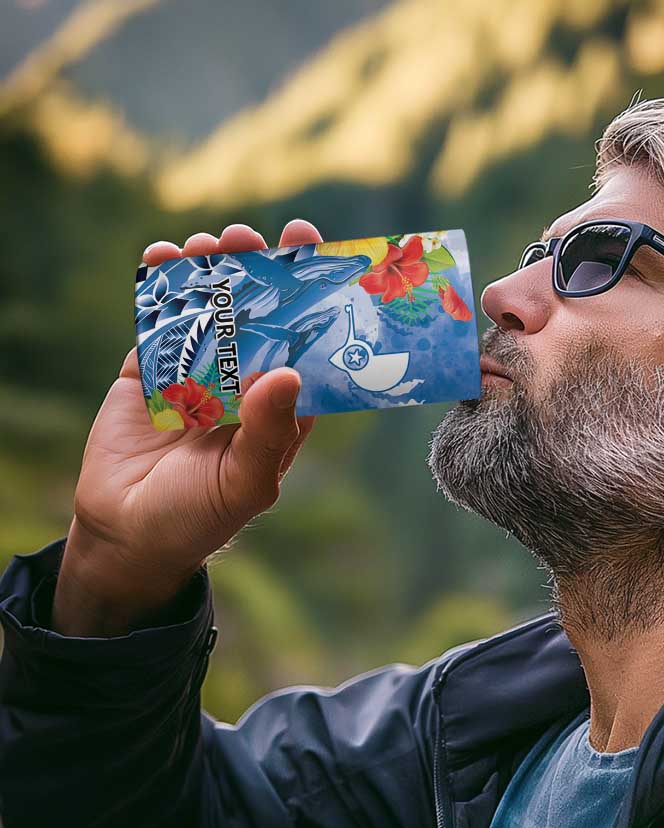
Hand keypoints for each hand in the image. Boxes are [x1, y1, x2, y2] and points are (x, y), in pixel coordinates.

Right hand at [52, 220, 322, 636]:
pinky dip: (159, 288)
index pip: (303, 345)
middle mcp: (243, 383)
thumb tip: (288, 373)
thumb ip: (268, 431)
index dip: (311, 302)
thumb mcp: (245, 482)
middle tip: (252, 237)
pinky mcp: (150, 370)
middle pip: (257, 316)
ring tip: (208, 243)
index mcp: (279, 408)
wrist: (127, 534)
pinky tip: (161, 258)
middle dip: (257, 273)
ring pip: (209, 309)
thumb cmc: (200, 516)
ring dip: (210, 271)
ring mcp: (196, 373)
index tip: (315, 256)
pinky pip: (159, 321)